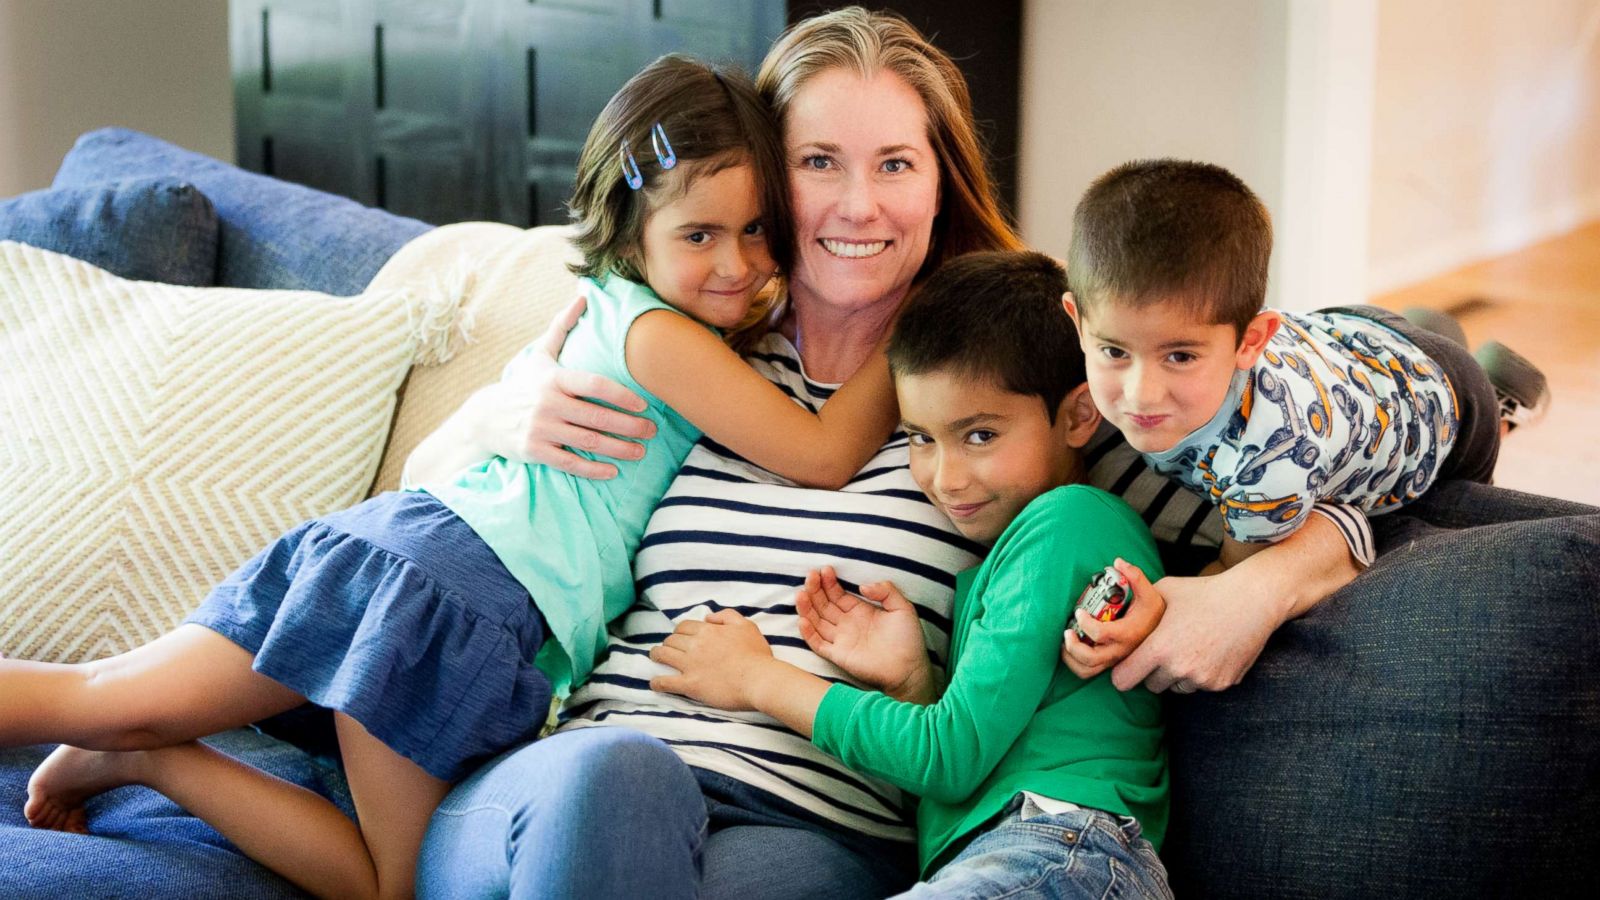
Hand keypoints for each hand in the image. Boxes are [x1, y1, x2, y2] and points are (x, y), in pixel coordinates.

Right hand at [483, 295, 655, 478]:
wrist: (485, 418)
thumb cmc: (523, 385)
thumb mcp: (540, 355)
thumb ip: (562, 327)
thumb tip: (582, 296)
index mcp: (554, 379)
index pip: (594, 385)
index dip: (622, 395)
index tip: (644, 404)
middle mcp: (547, 403)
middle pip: (597, 417)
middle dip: (629, 426)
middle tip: (652, 431)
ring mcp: (541, 428)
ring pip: (588, 441)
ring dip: (618, 449)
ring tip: (640, 452)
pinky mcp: (535, 451)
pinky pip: (569, 462)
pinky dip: (593, 469)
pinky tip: (613, 471)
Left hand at [649, 610, 774, 710]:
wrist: (758, 680)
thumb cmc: (756, 654)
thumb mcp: (746, 626)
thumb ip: (727, 616)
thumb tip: (708, 617)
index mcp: (708, 631)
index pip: (684, 626)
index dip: (681, 631)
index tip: (681, 637)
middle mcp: (695, 645)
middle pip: (672, 639)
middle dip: (669, 642)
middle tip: (671, 648)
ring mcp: (690, 665)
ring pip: (663, 655)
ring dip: (657, 655)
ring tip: (656, 657)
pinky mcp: (689, 685)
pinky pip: (665, 682)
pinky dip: (657, 682)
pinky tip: (655, 683)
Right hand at [796, 568, 935, 703]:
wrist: (909, 669)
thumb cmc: (908, 639)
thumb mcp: (902, 607)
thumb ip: (886, 591)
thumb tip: (862, 586)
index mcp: (860, 611)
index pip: (837, 594)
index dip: (829, 582)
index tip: (825, 569)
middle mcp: (847, 624)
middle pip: (824, 604)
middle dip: (815, 589)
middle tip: (811, 575)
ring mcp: (841, 639)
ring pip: (817, 621)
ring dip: (807, 607)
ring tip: (801, 593)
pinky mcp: (838, 655)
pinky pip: (818, 644)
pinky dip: (808, 633)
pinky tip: (803, 620)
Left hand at [1060, 558, 1165, 680]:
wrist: (1168, 637)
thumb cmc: (1157, 615)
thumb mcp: (1151, 593)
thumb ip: (1136, 576)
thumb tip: (1118, 562)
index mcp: (1128, 634)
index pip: (1100, 634)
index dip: (1085, 623)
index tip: (1079, 612)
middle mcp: (1120, 652)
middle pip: (1090, 659)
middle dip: (1072, 646)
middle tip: (1067, 631)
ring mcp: (1114, 661)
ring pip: (1086, 670)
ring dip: (1070, 658)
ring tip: (1067, 641)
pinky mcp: (1110, 665)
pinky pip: (1089, 672)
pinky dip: (1075, 663)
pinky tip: (1073, 647)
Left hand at [1110, 568, 1279, 693]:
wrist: (1252, 601)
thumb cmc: (1205, 592)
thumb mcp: (1166, 589)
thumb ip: (1138, 597)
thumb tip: (1115, 576)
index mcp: (1160, 648)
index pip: (1125, 679)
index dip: (1122, 673)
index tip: (1126, 667)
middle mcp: (1179, 669)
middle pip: (1151, 686)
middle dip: (1152, 672)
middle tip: (1162, 652)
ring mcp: (1202, 679)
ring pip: (1176, 687)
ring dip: (1177, 675)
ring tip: (1188, 648)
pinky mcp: (1222, 684)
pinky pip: (1201, 686)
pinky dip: (1201, 675)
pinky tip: (1209, 652)